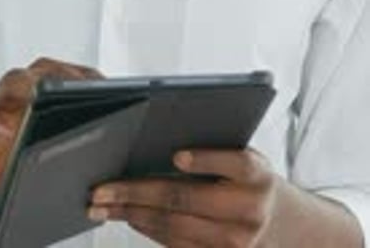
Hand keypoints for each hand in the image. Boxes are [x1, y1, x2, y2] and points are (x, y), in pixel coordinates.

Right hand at [0, 56, 100, 199]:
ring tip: (34, 100)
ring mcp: (5, 104)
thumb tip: (123, 147)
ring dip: (23, 85)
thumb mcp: (63, 150)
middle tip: (67, 85)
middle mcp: (30, 92)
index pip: (74, 75)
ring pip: (13, 79)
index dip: (87, 77)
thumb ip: (87, 137)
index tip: (101, 85)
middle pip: (44, 70)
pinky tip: (0, 132)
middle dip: (57, 74)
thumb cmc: (32, 158)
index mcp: (54, 95)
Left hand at [89, 148, 277, 246]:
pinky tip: (128, 217)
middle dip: (138, 193)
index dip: (206, 160)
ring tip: (102, 206)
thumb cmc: (250, 179)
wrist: (280, 222)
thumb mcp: (245, 156)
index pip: (233, 163)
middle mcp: (247, 210)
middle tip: (103, 189)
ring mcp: (234, 241)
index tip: (178, 156)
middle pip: (186, 199)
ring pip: (174, 226)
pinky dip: (147, 229)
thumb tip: (164, 145)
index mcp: (256, 174)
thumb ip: (217, 150)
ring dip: (132, 214)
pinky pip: (176, 245)